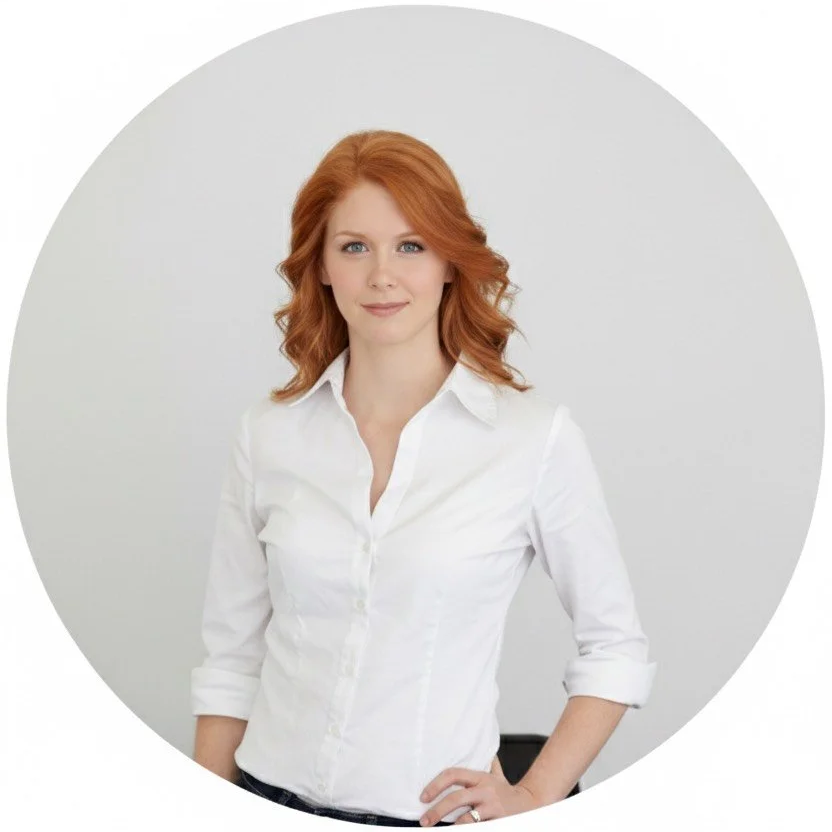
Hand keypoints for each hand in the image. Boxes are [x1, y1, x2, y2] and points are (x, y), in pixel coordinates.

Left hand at [418, 758, 540, 825]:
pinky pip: (479, 828)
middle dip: (437, 810)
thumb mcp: (498, 776)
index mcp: (480, 778)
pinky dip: (468, 831)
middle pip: (456, 798)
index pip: (453, 775)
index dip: (436, 784)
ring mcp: (492, 808)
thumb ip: (489, 765)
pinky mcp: (499, 822)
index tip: (423, 796)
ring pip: (467, 818)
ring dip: (451, 827)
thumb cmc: (509, 793)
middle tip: (425, 821)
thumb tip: (484, 751)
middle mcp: (485, 791)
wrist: (533, 804)